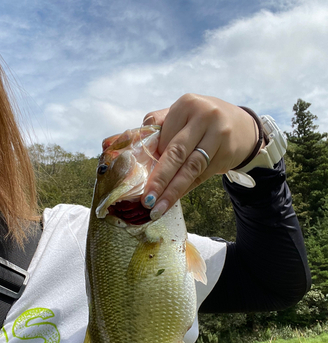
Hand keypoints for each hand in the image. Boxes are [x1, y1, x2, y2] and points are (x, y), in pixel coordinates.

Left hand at [141, 94, 260, 218]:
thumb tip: (129, 148)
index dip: (152, 157)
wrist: (242, 127)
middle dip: (159, 179)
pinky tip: (173, 201)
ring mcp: (219, 135)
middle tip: (147, 199)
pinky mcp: (227, 154)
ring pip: (191, 168)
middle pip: (177, 152)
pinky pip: (202, 176)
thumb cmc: (201, 122)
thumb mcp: (182, 115)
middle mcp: (205, 117)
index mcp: (187, 104)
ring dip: (173, 191)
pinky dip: (186, 190)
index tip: (139, 176)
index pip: (163, 135)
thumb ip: (158, 126)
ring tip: (158, 208)